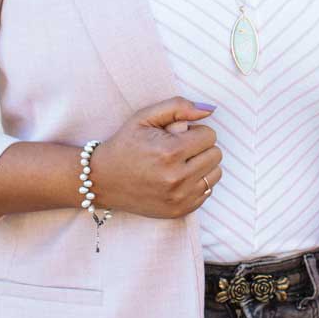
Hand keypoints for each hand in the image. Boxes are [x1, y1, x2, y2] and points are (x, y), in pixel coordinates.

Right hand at [91, 97, 222, 218]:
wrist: (103, 180)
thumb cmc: (126, 144)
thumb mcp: (146, 116)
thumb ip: (179, 106)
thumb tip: (209, 110)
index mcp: (170, 152)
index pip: (210, 136)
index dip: (194, 131)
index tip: (177, 135)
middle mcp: (177, 178)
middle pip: (215, 155)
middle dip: (200, 147)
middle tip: (178, 148)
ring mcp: (179, 198)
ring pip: (215, 174)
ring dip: (202, 165)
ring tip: (180, 163)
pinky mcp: (180, 211)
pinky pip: (207, 191)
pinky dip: (196, 182)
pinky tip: (177, 178)